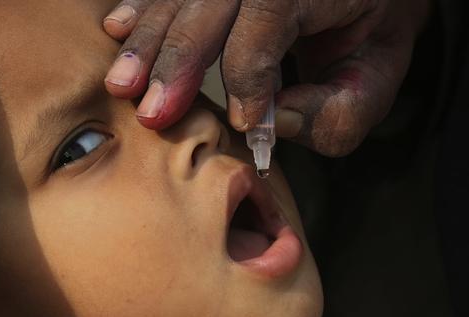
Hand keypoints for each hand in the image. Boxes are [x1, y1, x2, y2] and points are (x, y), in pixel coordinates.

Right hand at [102, 0, 429, 156]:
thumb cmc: (372, 31)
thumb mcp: (378, 77)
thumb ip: (337, 113)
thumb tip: (271, 122)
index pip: (265, 26)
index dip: (249, 81)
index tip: (244, 126)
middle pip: (208, 7)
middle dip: (177, 63)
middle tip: (153, 114)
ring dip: (148, 42)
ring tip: (122, 84)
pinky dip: (143, 10)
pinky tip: (117, 29)